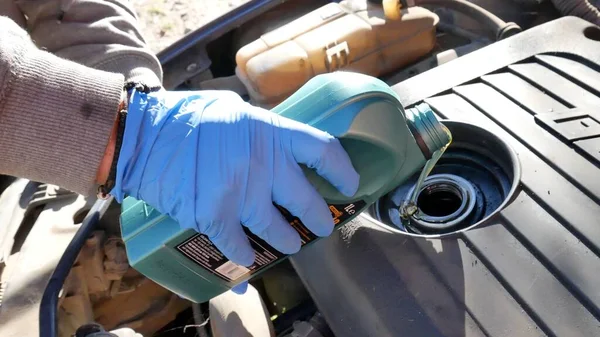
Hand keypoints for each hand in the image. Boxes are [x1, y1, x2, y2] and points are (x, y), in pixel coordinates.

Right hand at [111, 89, 358, 265]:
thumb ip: (260, 132)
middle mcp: (263, 163)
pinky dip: (243, 257)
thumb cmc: (185, 118)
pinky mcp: (215, 215)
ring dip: (286, 242)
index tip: (349, 184)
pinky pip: (239, 246)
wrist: (142, 133)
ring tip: (289, 244)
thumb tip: (279, 151)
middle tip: (321, 226)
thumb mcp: (233, 111)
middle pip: (307, 200)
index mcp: (270, 131)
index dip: (342, 170)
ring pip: (278, 230)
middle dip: (319, 219)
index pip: (322, 150)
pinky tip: (246, 260)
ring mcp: (240, 192)